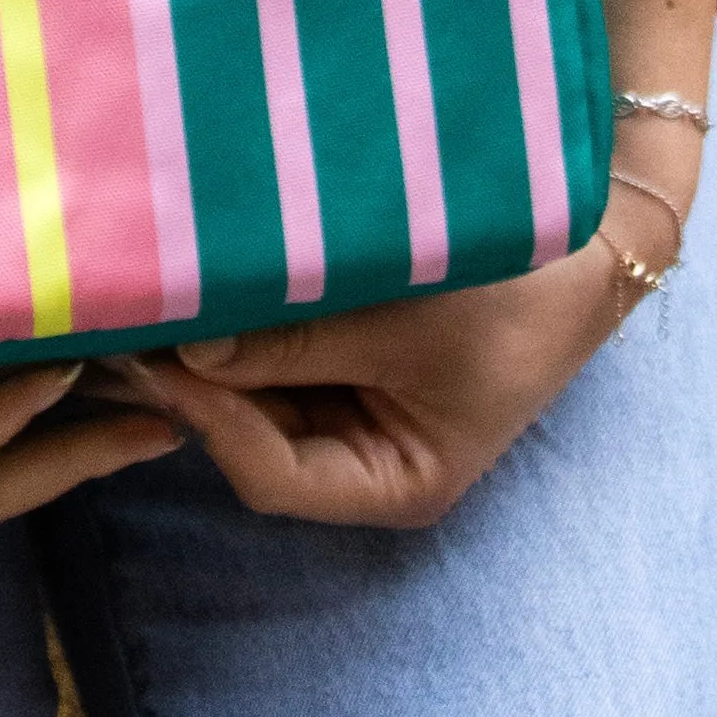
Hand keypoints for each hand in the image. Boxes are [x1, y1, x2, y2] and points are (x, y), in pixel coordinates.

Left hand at [125, 120, 701, 532]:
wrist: (590, 232)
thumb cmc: (515, 291)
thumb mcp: (403, 320)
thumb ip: (294, 337)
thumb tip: (185, 349)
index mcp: (393, 483)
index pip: (269, 476)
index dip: (210, 419)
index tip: (160, 354)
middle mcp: (365, 457)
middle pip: (250, 433)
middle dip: (195, 380)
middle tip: (126, 313)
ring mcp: (354, 403)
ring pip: (254, 385)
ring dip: (213, 343)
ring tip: (152, 286)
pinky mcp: (349, 350)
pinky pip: (277, 343)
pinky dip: (245, 314)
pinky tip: (202, 271)